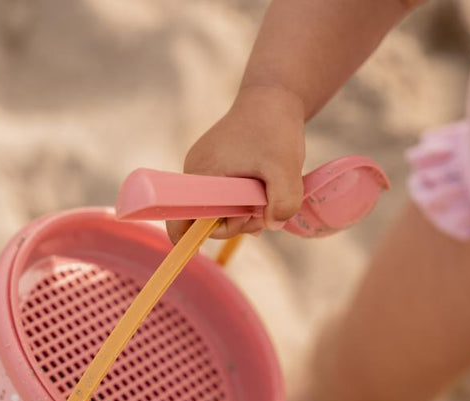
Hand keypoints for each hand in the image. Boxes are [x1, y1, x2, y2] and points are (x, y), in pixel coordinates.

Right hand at [167, 85, 306, 242]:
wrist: (272, 98)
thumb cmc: (274, 129)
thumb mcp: (286, 169)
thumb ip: (283, 203)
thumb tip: (271, 224)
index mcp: (200, 175)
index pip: (182, 221)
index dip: (206, 234)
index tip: (242, 224)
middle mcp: (193, 172)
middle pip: (206, 218)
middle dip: (237, 222)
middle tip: (267, 210)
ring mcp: (202, 169)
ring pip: (217, 208)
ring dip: (244, 212)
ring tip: (269, 199)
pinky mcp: (213, 167)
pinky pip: (222, 196)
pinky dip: (242, 201)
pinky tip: (263, 196)